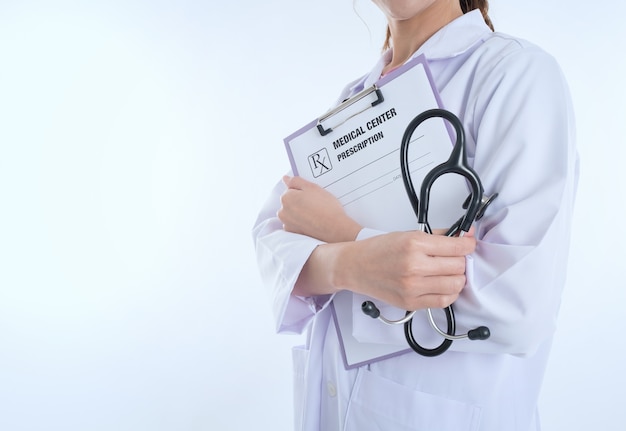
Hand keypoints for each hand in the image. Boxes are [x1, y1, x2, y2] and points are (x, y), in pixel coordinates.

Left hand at [278, 175, 361, 242]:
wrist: (334, 229)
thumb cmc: (325, 207)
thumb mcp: (312, 187)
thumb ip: (296, 181)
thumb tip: (285, 179)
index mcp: (286, 198)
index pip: (291, 190)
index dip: (303, 191)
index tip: (313, 196)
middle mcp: (282, 212)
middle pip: (290, 202)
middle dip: (300, 201)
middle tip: (316, 204)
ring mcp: (287, 224)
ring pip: (293, 213)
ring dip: (300, 212)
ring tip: (316, 213)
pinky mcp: (293, 233)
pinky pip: (295, 223)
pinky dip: (302, 222)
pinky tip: (313, 221)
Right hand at [331, 230, 475, 309]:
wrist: (354, 266)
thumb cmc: (378, 250)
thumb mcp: (408, 234)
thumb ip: (438, 236)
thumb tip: (464, 235)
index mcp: (414, 244)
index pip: (457, 247)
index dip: (468, 244)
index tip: (468, 243)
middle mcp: (414, 266)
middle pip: (458, 266)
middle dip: (460, 260)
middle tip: (454, 257)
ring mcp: (413, 287)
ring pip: (455, 285)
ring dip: (456, 277)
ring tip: (447, 271)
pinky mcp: (411, 302)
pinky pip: (443, 301)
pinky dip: (449, 293)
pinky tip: (442, 285)